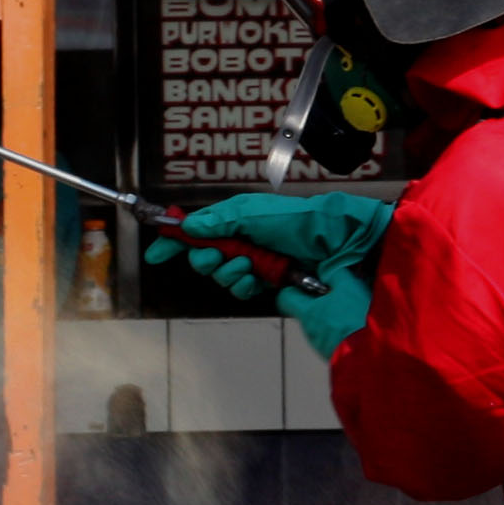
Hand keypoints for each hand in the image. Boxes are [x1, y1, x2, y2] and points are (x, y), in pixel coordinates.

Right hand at [150, 190, 396, 300]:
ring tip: (246, 266)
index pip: (205, 230)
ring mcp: (263, 266)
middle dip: (205, 257)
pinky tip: (257, 279)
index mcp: (247, 220)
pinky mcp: (275, 288)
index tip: (158, 251)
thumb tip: (192, 226)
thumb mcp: (258, 212)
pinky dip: (244, 285)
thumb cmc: (307, 223)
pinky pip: (244, 291)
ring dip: (228, 272)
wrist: (345, 248)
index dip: (180, 240)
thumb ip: (222, 219)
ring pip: (224, 277)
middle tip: (214, 255)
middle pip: (209, 255)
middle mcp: (252, 242)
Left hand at [275, 262, 374, 361]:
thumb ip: (333, 273)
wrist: (374, 352)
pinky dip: (342, 330)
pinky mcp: (335, 355)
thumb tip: (324, 269)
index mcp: (308, 312)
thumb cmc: (357, 317)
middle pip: (307, 311)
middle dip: (321, 301)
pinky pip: (334, 338)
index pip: (285, 298)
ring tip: (353, 311)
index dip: (294, 288)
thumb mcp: (348, 286)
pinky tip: (358, 326)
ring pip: (322, 325)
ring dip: (334, 316)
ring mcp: (322, 345)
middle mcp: (310, 331)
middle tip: (340, 294)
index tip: (307, 283)